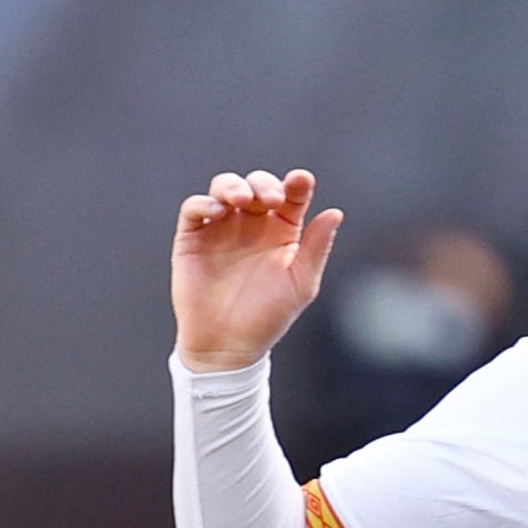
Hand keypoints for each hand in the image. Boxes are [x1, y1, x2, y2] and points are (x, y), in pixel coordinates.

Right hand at [172, 169, 342, 371]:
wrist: (226, 347)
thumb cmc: (267, 319)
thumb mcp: (301, 284)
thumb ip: (317, 248)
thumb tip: (335, 212)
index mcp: (281, 231)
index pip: (291, 195)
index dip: (297, 183)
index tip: (301, 181)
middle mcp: (251, 225)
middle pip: (257, 185)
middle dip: (264, 184)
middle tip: (272, 199)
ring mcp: (221, 229)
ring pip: (224, 188)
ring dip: (233, 186)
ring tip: (242, 199)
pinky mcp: (192, 239)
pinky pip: (195, 208)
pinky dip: (204, 203)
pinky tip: (217, 211)